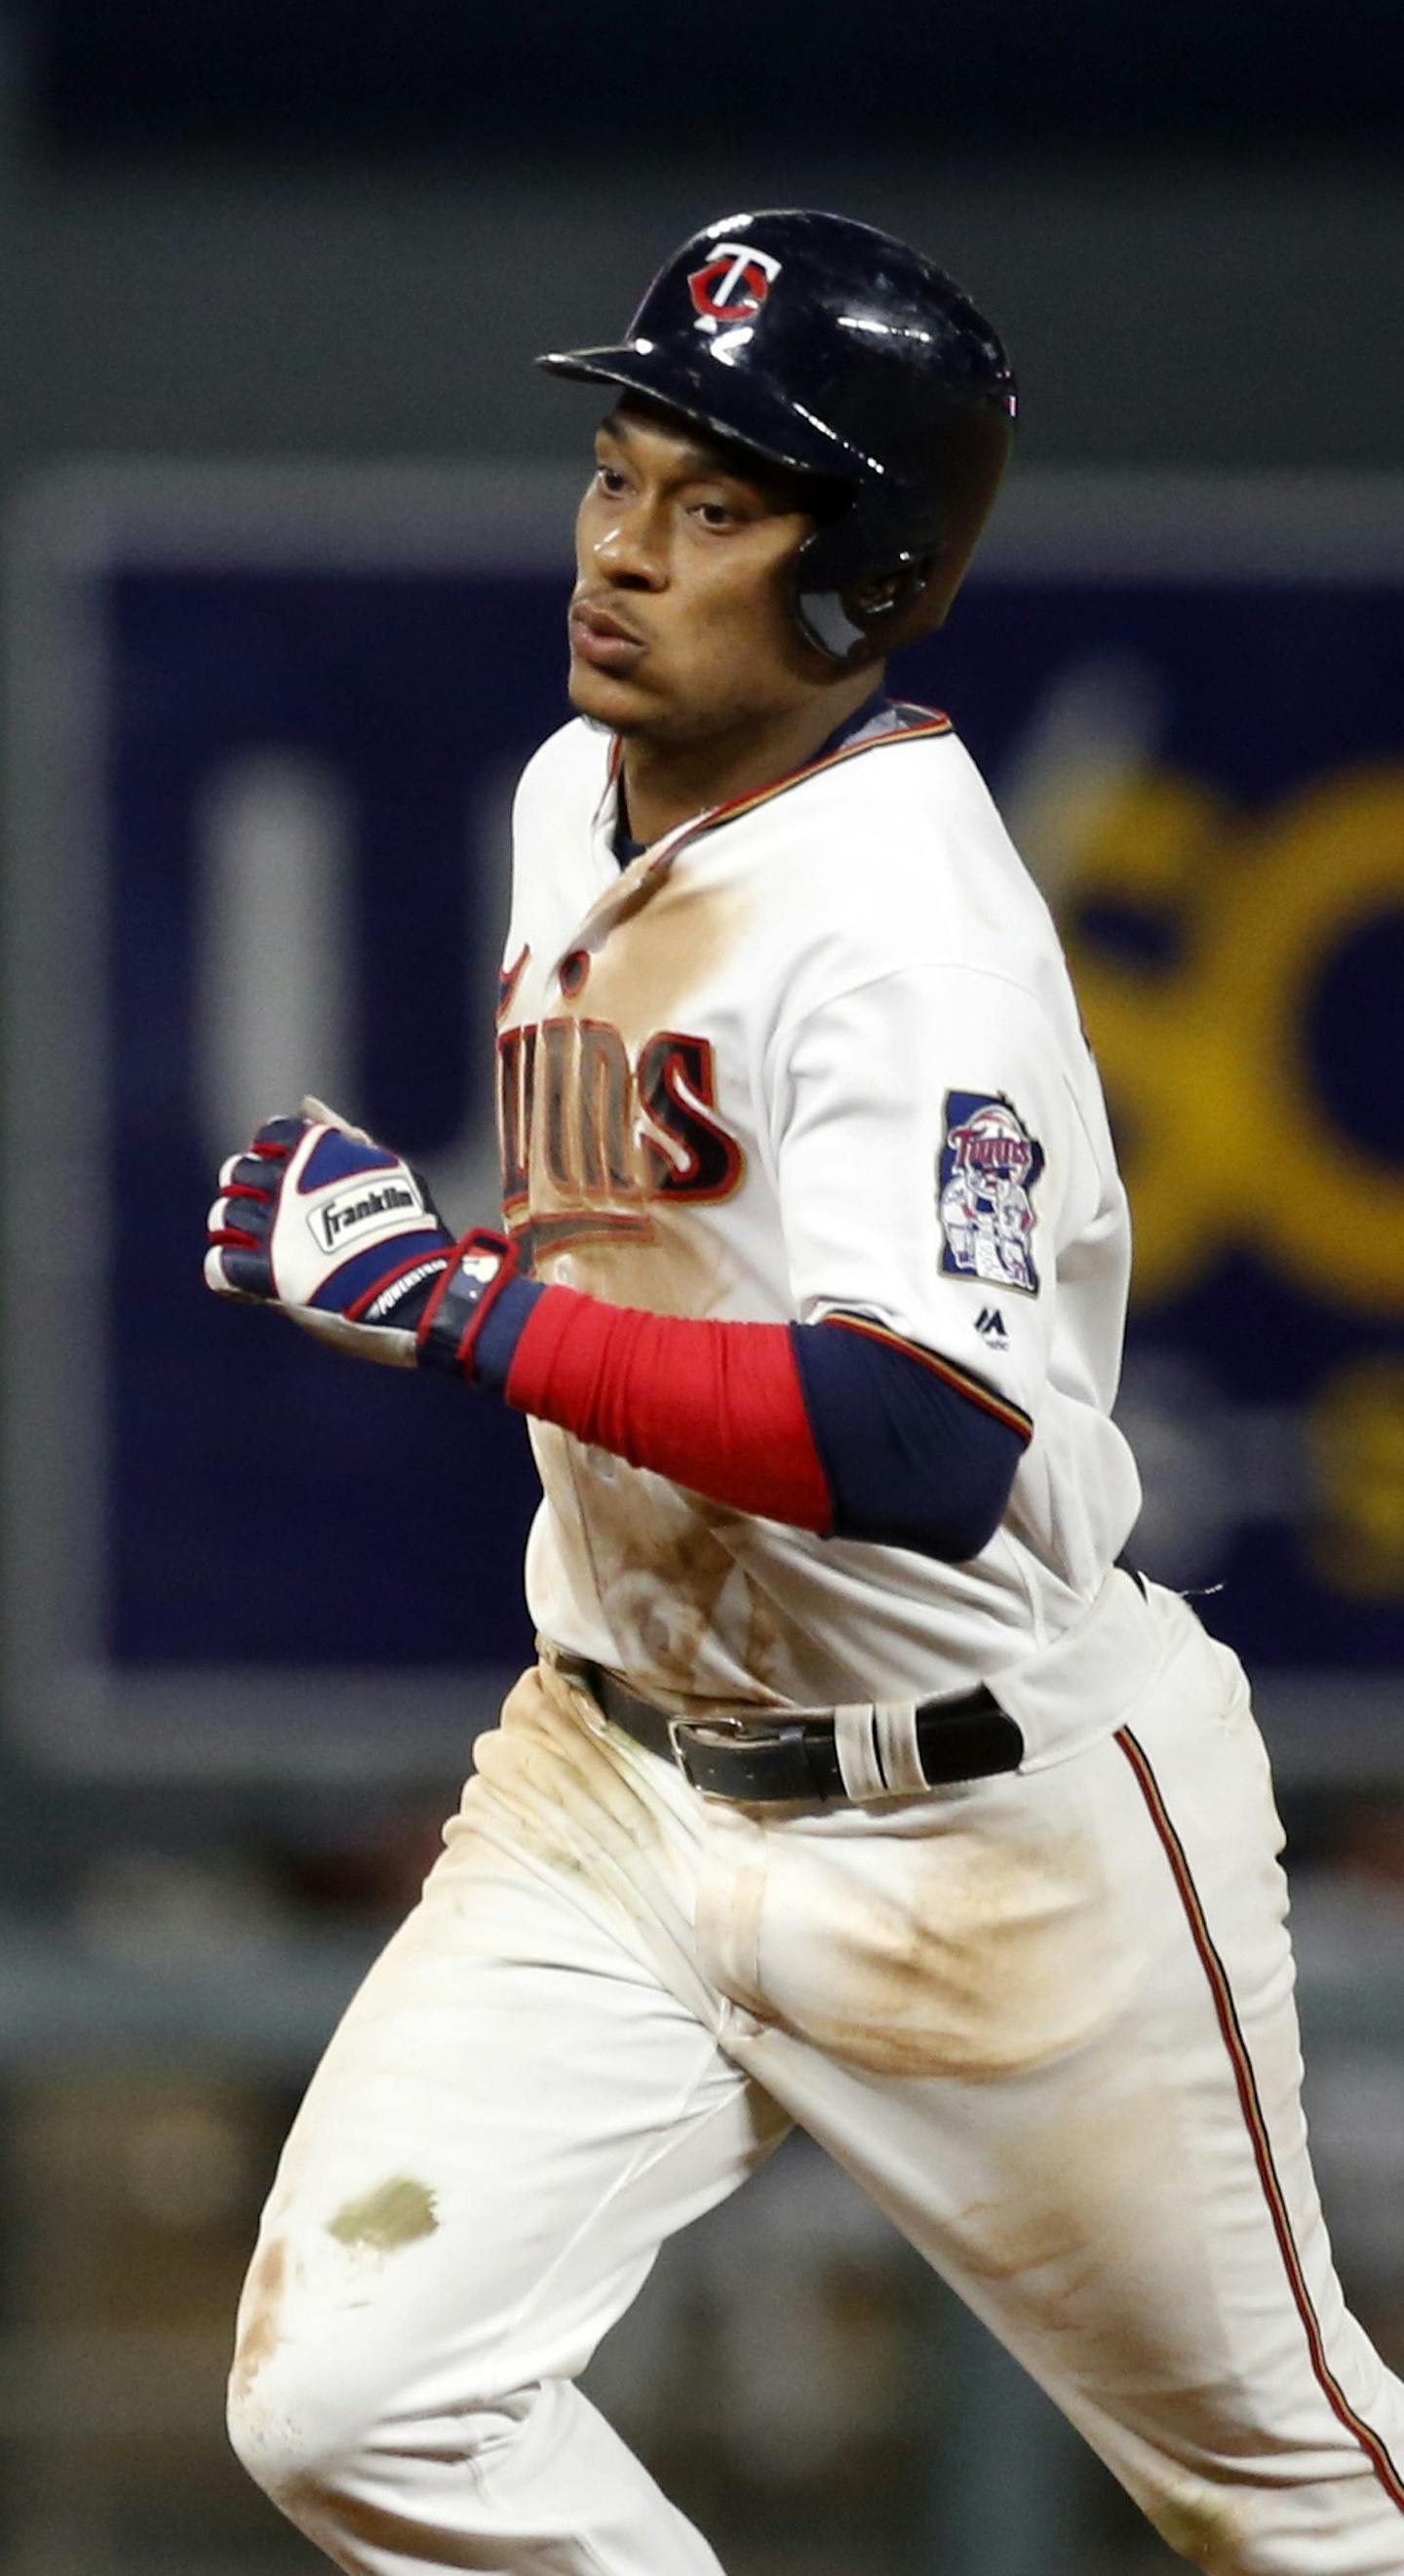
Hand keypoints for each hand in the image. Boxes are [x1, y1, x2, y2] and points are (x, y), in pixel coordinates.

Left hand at [204, 1096, 455, 1366]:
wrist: (419, 1290)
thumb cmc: (410, 1230)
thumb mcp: (386, 1170)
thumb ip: (343, 1138)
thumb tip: (306, 1104)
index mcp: (319, 1149)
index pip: (269, 1136)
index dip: (274, 1158)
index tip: (292, 1183)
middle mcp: (290, 1181)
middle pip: (236, 1173)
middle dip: (248, 1193)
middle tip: (273, 1222)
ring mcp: (277, 1226)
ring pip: (223, 1215)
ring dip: (235, 1233)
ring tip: (262, 1254)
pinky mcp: (268, 1273)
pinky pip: (220, 1265)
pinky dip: (228, 1275)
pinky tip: (252, 1284)